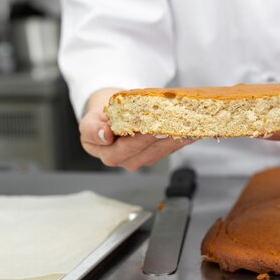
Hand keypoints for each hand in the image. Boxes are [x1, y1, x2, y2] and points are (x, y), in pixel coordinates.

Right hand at [79, 88, 195, 170]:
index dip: (140, 140)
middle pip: (149, 151)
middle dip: (164, 138)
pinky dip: (180, 139)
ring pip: (162, 150)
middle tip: (177, 125)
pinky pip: (169, 147)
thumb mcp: (88, 122)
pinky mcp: (155, 154)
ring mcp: (143, 158)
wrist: (108, 119)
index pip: (126, 148)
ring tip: (189, 127)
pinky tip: (190, 130)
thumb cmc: (99, 121)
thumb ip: (93, 130)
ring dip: (177, 139)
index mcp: (109, 155)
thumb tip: (105, 135)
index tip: (152, 129)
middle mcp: (127, 161)